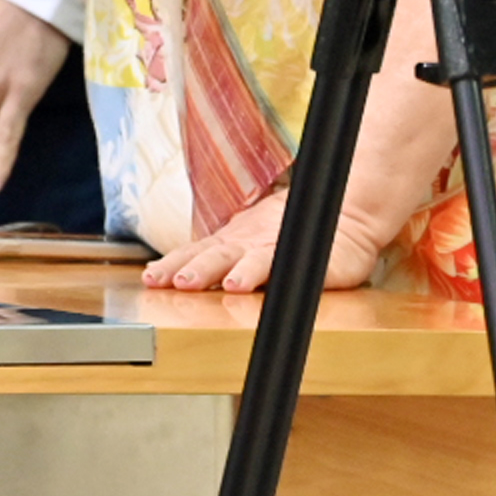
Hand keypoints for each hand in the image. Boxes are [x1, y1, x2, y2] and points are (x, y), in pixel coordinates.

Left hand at [144, 186, 395, 290]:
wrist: (345, 210)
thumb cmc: (298, 228)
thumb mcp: (257, 241)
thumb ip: (229, 256)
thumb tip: (193, 269)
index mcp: (235, 241)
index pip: (197, 252)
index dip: (171, 265)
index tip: (149, 278)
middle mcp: (248, 242)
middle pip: (209, 255)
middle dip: (182, 268)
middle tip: (159, 281)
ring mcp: (273, 247)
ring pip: (237, 259)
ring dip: (211, 270)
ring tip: (189, 282)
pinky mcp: (300, 256)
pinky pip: (276, 265)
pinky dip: (255, 274)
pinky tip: (241, 285)